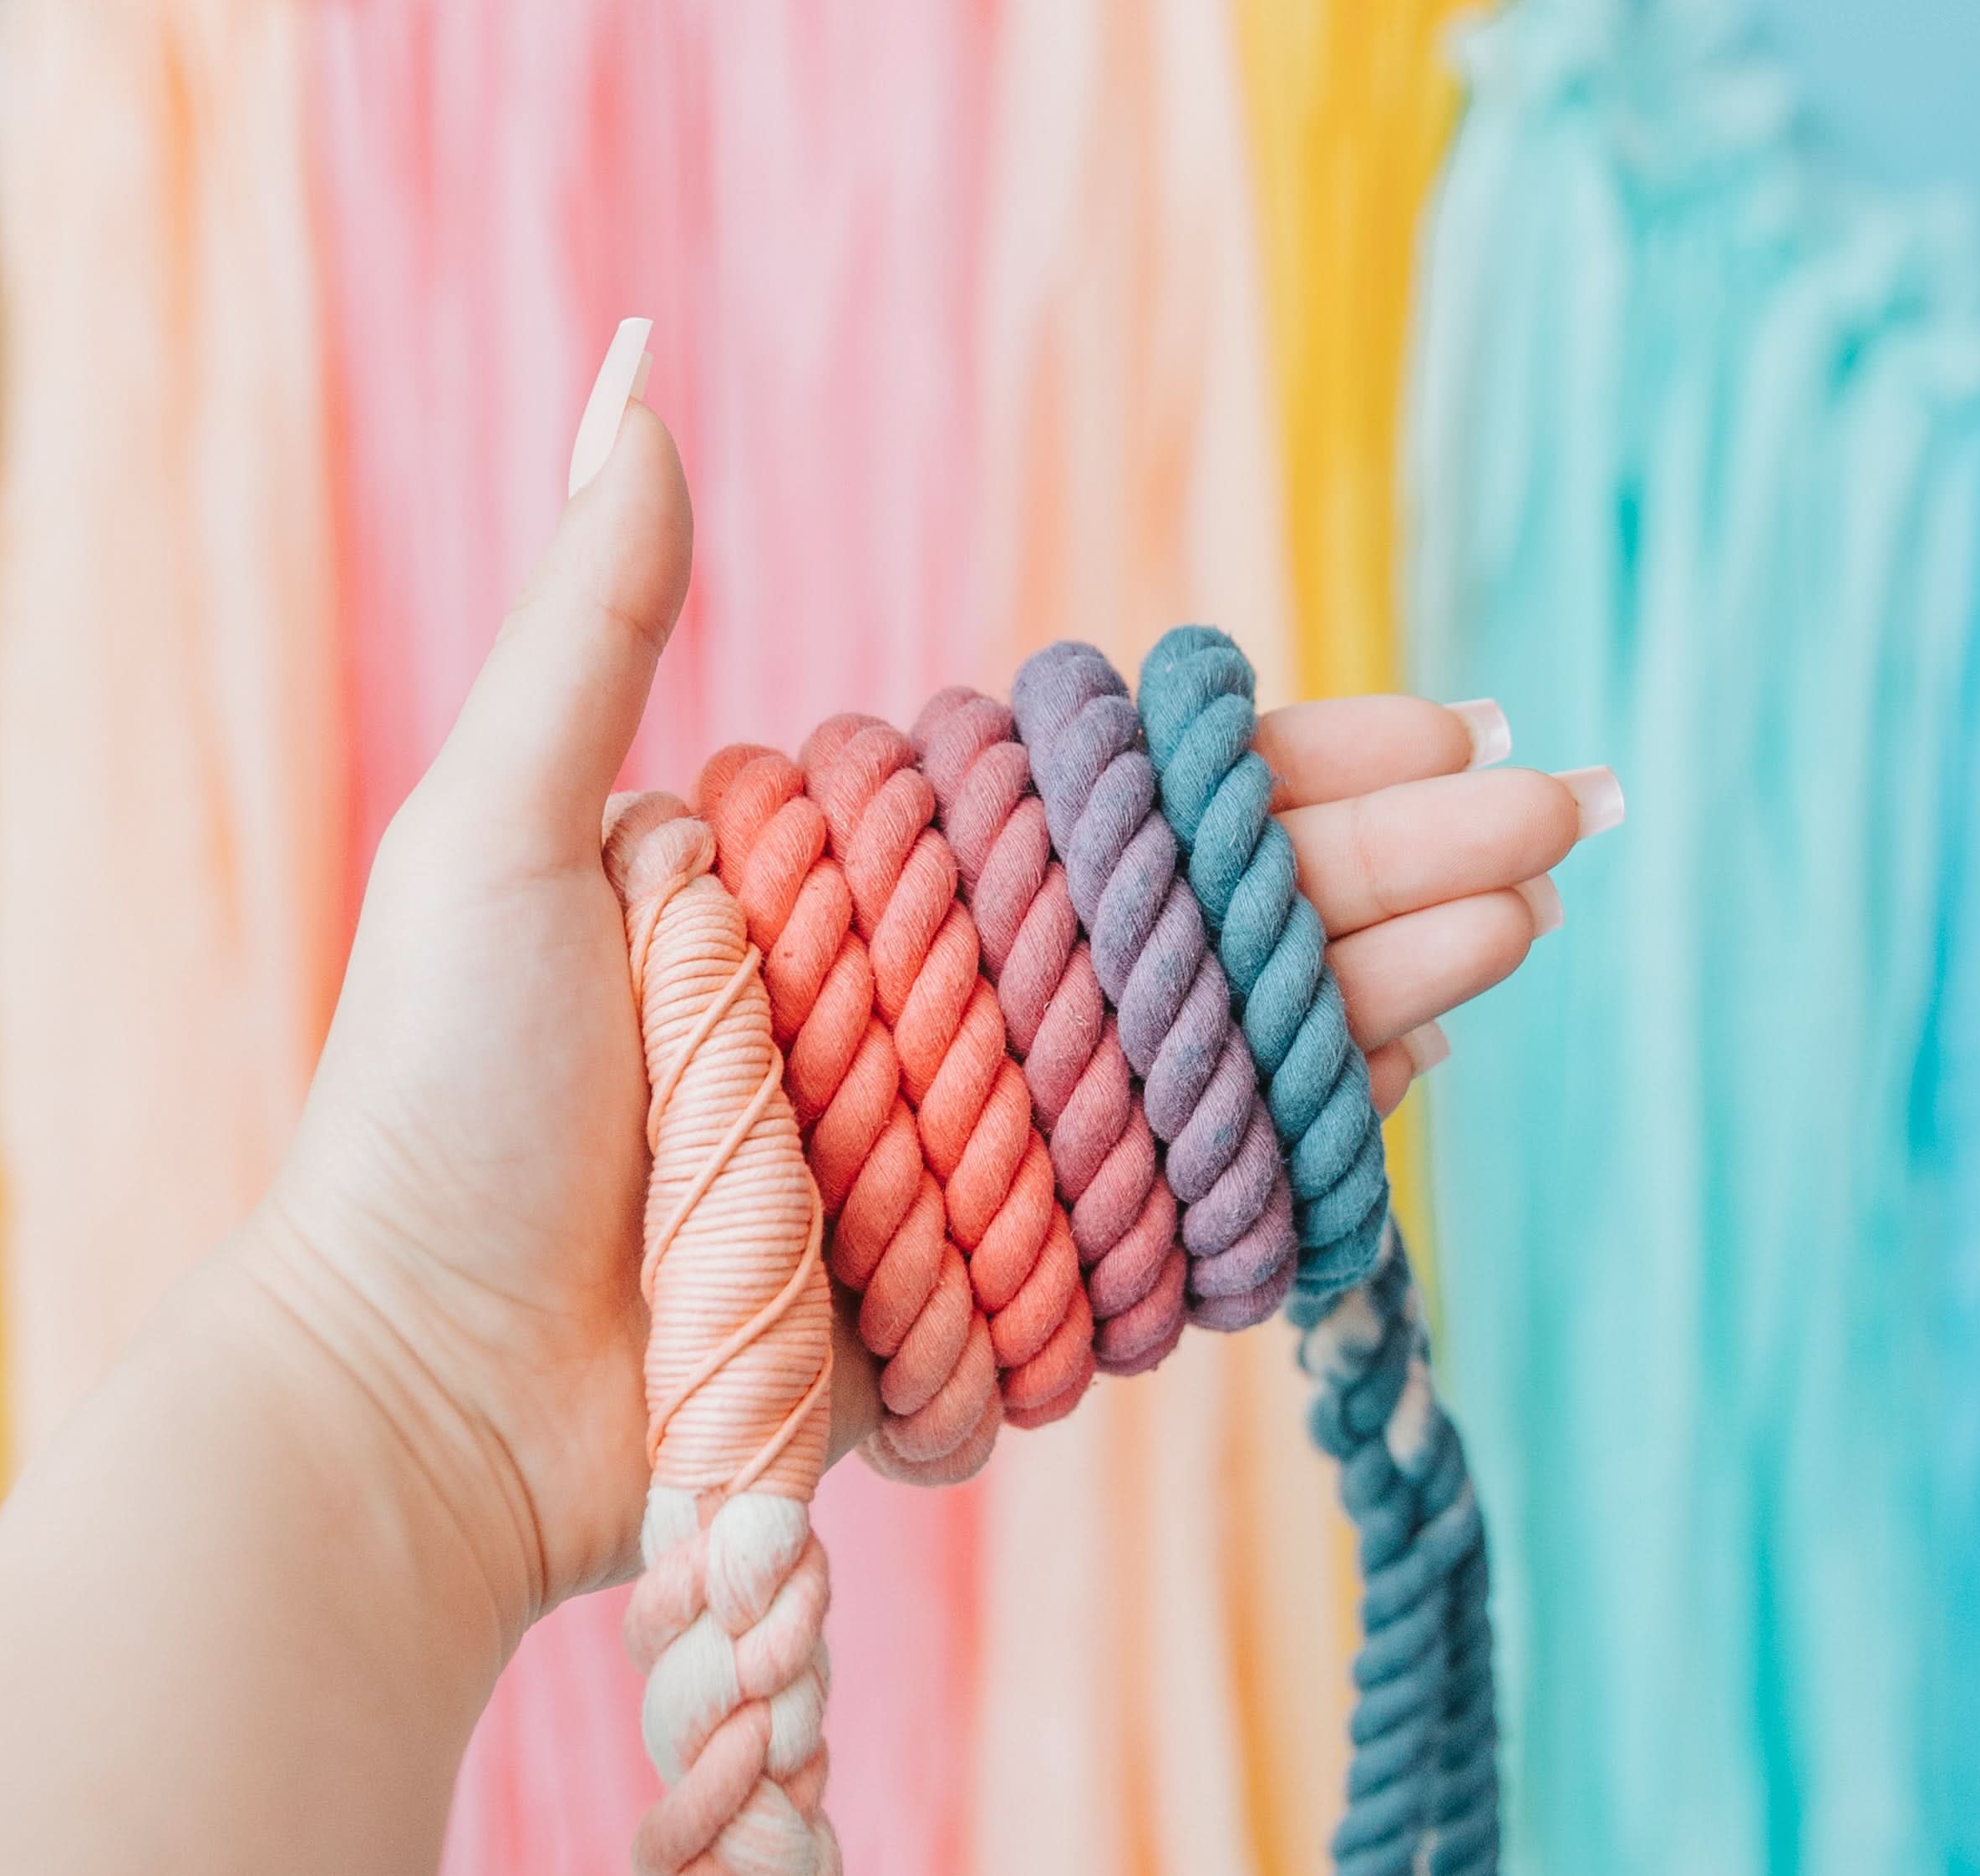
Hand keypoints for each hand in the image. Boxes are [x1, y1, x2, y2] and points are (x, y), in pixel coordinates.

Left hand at [247, 357, 1606, 1633]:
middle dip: (1382, 878)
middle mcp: (930, 1027)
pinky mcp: (980, 1307)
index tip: (1437, 739)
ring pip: (1206, 1072)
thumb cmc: (435, 1112)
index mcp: (856, 903)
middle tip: (1563, 827)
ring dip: (1369, 1001)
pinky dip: (1279, 1164)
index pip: (1109, 818)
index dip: (1277, 779)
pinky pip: (1160, 1229)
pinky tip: (1396, 1085)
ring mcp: (965, 1173)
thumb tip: (641, 380)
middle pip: (1195, 939)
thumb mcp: (494, 836)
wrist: (416, 1391)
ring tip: (1520, 931)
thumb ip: (597, 625)